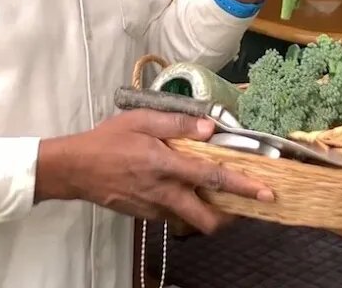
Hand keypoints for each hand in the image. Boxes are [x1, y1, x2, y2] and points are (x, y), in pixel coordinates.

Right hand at [35, 109, 273, 234]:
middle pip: (206, 218)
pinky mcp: (145, 215)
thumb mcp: (140, 120)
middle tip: (243, 204)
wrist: (75, 169)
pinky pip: (173, 216)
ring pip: (191, 220)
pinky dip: (186, 208)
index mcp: (165, 165)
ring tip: (217, 196)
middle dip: (231, 217)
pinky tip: (185, 191)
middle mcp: (163, 192)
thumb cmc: (107, 139)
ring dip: (208, 212)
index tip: (266, 193)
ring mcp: (154, 207)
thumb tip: (209, 127)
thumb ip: (176, 123)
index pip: (212, 178)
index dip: (242, 186)